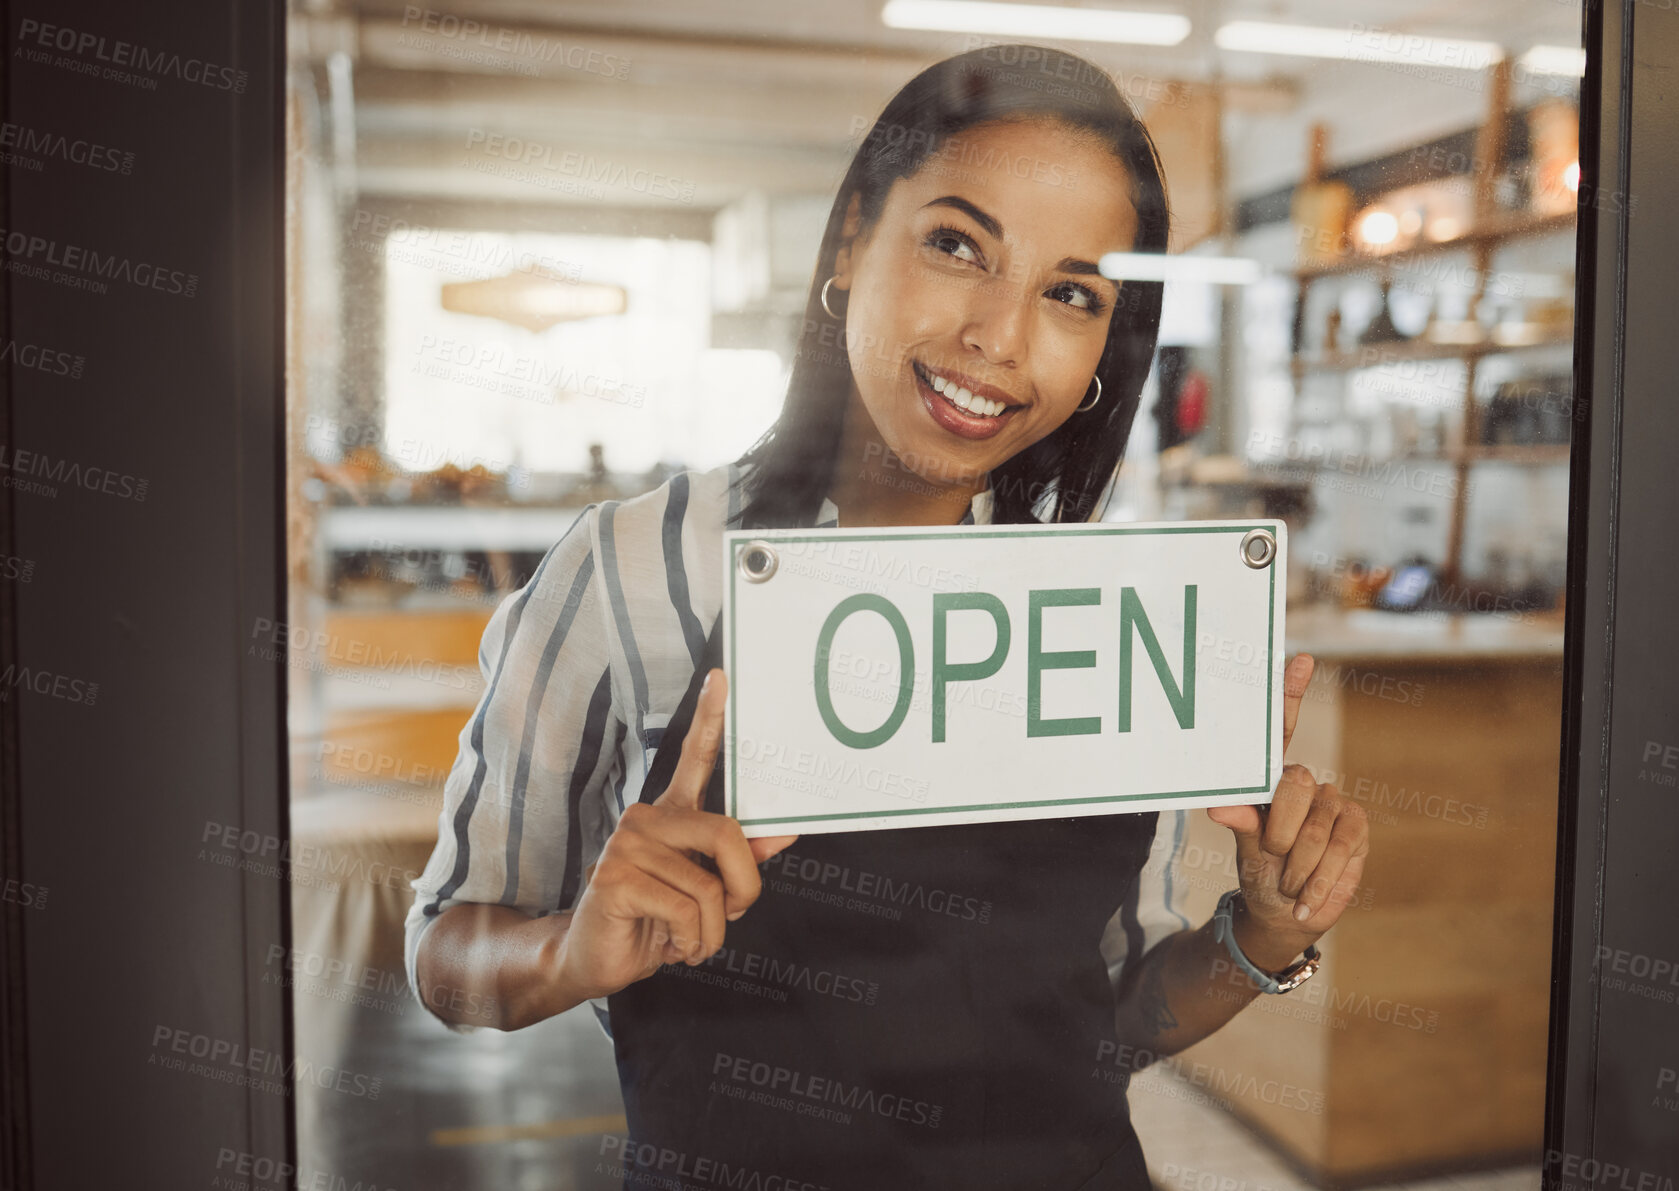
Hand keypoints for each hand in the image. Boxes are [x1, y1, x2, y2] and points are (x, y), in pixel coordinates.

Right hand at [556, 668, 798, 1000]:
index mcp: (671, 816)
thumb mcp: (705, 892)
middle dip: (744, 889)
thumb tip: (785, 833)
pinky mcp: (615, 877)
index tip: (722, 679)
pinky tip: (667, 946)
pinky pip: (686, 909)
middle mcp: (647, 818)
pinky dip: (690, 941)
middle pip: (727, 834)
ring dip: (712, 931)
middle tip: (731, 918)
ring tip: (688, 940)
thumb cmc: (652, 922)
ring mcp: (627, 844)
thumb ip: (740, 861)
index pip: (694, 759)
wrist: (593, 961)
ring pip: (709, 886)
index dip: (710, 719)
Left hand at [1205, 654, 1369, 968]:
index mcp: (1270, 778)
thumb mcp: (1245, 848)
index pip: (1282, 729)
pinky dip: (1321, 877)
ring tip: (1287, 883)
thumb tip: (1217, 806)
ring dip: (1299, 864)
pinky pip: (1343, 843)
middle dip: (1280, 831)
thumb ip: (1240, 822)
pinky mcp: (1356, 825)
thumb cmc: (1259, 870)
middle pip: (1295, 785)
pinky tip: (1306, 897)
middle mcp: (1302, 782)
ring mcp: (1332, 801)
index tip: (1301, 659)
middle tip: (1272, 857)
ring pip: (1319, 824)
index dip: (1291, 694)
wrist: (1285, 910)